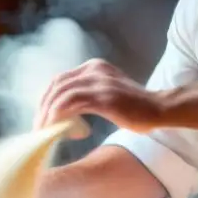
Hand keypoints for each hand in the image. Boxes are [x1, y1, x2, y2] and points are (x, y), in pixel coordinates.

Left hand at [35, 59, 162, 133]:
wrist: (159, 108)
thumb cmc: (136, 106)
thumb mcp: (109, 91)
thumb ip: (89, 94)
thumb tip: (66, 110)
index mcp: (95, 67)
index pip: (60, 79)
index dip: (46, 98)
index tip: (42, 117)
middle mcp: (95, 70)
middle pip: (56, 85)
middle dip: (43, 107)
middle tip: (38, 127)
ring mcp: (99, 82)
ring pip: (60, 94)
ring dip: (48, 114)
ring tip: (44, 131)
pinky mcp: (103, 97)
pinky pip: (71, 104)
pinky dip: (59, 116)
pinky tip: (57, 129)